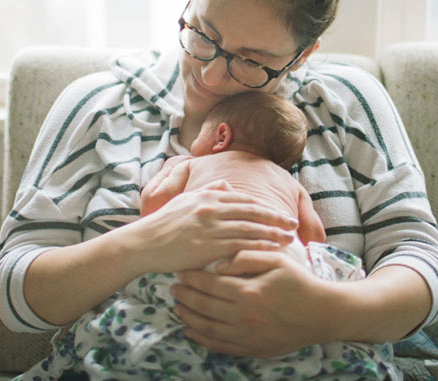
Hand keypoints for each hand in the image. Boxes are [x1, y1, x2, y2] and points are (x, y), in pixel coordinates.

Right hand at [126, 180, 297, 274]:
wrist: (144, 243)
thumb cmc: (164, 224)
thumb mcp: (185, 200)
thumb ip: (208, 191)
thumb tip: (225, 186)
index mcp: (208, 197)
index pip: (244, 200)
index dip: (264, 206)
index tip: (278, 213)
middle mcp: (212, 209)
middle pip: (252, 212)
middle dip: (276, 218)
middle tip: (292, 224)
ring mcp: (211, 227)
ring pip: (250, 229)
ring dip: (273, 234)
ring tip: (289, 240)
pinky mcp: (209, 246)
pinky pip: (240, 246)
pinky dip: (258, 248)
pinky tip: (271, 252)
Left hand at [170, 249, 333, 356]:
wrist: (322, 314)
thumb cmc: (299, 283)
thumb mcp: (277, 260)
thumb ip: (248, 256)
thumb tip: (220, 264)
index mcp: (248, 291)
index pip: (211, 283)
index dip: (193, 278)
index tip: (181, 271)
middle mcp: (243, 315)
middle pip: (204, 306)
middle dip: (186, 296)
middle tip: (173, 288)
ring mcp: (246, 335)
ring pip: (207, 328)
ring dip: (189, 317)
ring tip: (178, 307)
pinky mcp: (251, 348)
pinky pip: (219, 346)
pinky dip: (202, 339)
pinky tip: (191, 331)